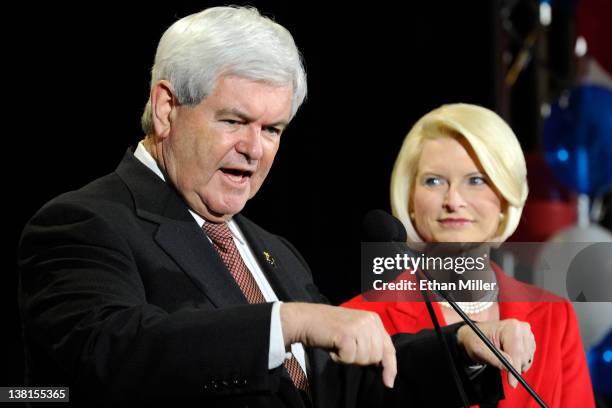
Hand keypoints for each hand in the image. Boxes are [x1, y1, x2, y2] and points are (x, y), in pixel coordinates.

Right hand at [281, 302, 396, 387]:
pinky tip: (333, 347)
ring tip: (339, 346)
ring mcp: (358, 326)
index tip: (388, 382)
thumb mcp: (356, 330)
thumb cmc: (330, 328)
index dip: (390, 367)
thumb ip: (370, 342)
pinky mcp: (347, 334)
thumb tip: (381, 365)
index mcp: (374, 319)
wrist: (306, 319)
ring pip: (364, 359)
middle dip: (361, 360)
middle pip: (376, 356)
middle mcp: (369, 321)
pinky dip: (339, 358)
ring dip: (349, 358)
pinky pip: (349, 359)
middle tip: (346, 349)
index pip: (389, 348)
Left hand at [457, 319, 535, 387]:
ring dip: (516, 364)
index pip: (516, 351)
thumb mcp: (479, 350)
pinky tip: (509, 356)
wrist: (478, 336)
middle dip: (513, 366)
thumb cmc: (477, 341)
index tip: (512, 383)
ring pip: (527, 360)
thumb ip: (494, 358)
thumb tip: (509, 366)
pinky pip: (528, 359)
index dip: (514, 369)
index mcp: (511, 327)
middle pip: (524, 357)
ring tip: (502, 357)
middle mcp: (522, 328)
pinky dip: (519, 362)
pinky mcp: (529, 342)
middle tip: (500, 364)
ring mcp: (527, 335)